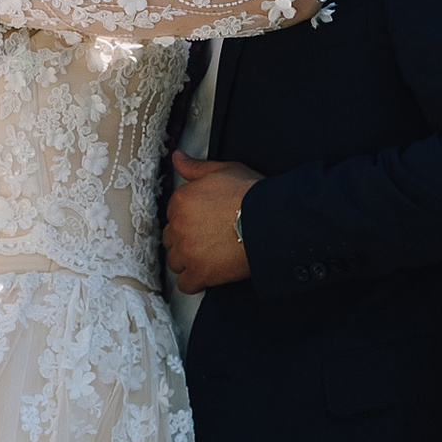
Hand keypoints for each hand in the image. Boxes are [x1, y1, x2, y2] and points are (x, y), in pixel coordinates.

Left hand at [163, 150, 258, 293]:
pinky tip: (208, 275)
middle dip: (185, 241)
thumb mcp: (223, 170)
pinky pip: (185, 284)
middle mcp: (179, 226)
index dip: (187, 220)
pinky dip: (195, 282)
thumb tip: (178, 158)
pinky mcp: (200, 273)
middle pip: (171, 239)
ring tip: (208, 257)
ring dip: (188, 261)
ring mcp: (187, 251)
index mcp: (181, 200)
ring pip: (175, 262)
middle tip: (207, 240)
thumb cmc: (251, 195)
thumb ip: (195, 167)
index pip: (172, 215)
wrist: (269, 220)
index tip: (201, 223)